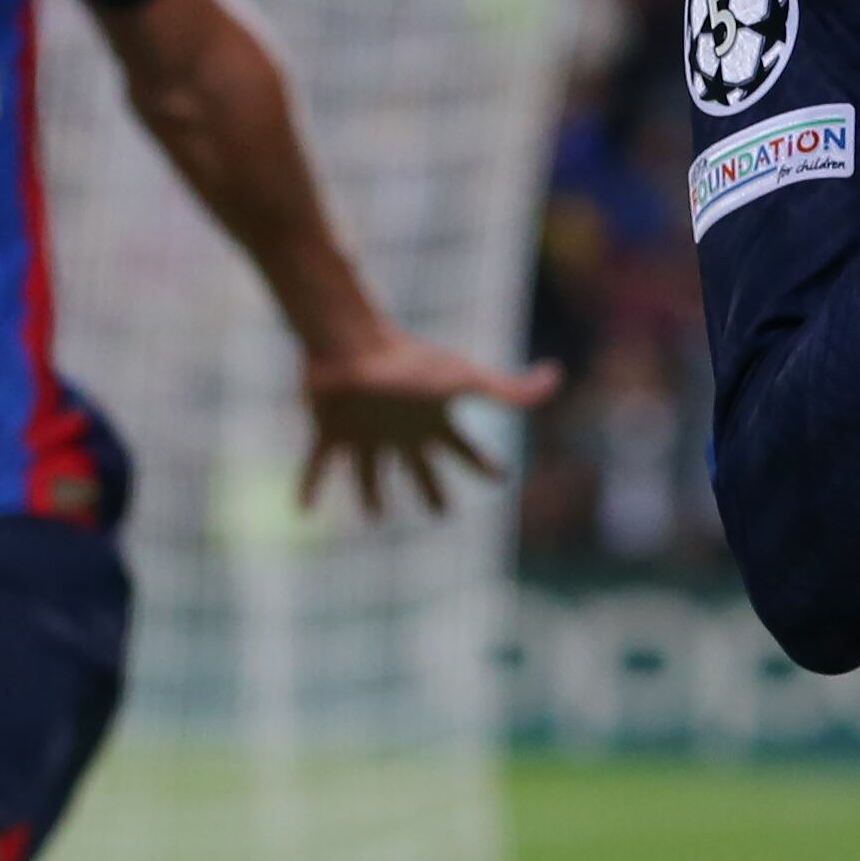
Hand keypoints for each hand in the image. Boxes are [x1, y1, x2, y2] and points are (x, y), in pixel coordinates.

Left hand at [299, 327, 560, 519]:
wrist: (351, 345)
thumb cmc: (409, 362)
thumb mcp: (464, 380)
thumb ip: (510, 389)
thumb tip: (556, 377)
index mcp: (431, 422)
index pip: (466, 450)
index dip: (485, 465)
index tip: (502, 475)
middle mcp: (399, 431)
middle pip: (419, 468)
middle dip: (431, 490)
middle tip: (440, 513)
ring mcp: (363, 432)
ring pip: (370, 471)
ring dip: (371, 492)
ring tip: (374, 515)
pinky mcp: (331, 431)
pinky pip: (319, 465)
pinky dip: (311, 486)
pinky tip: (303, 511)